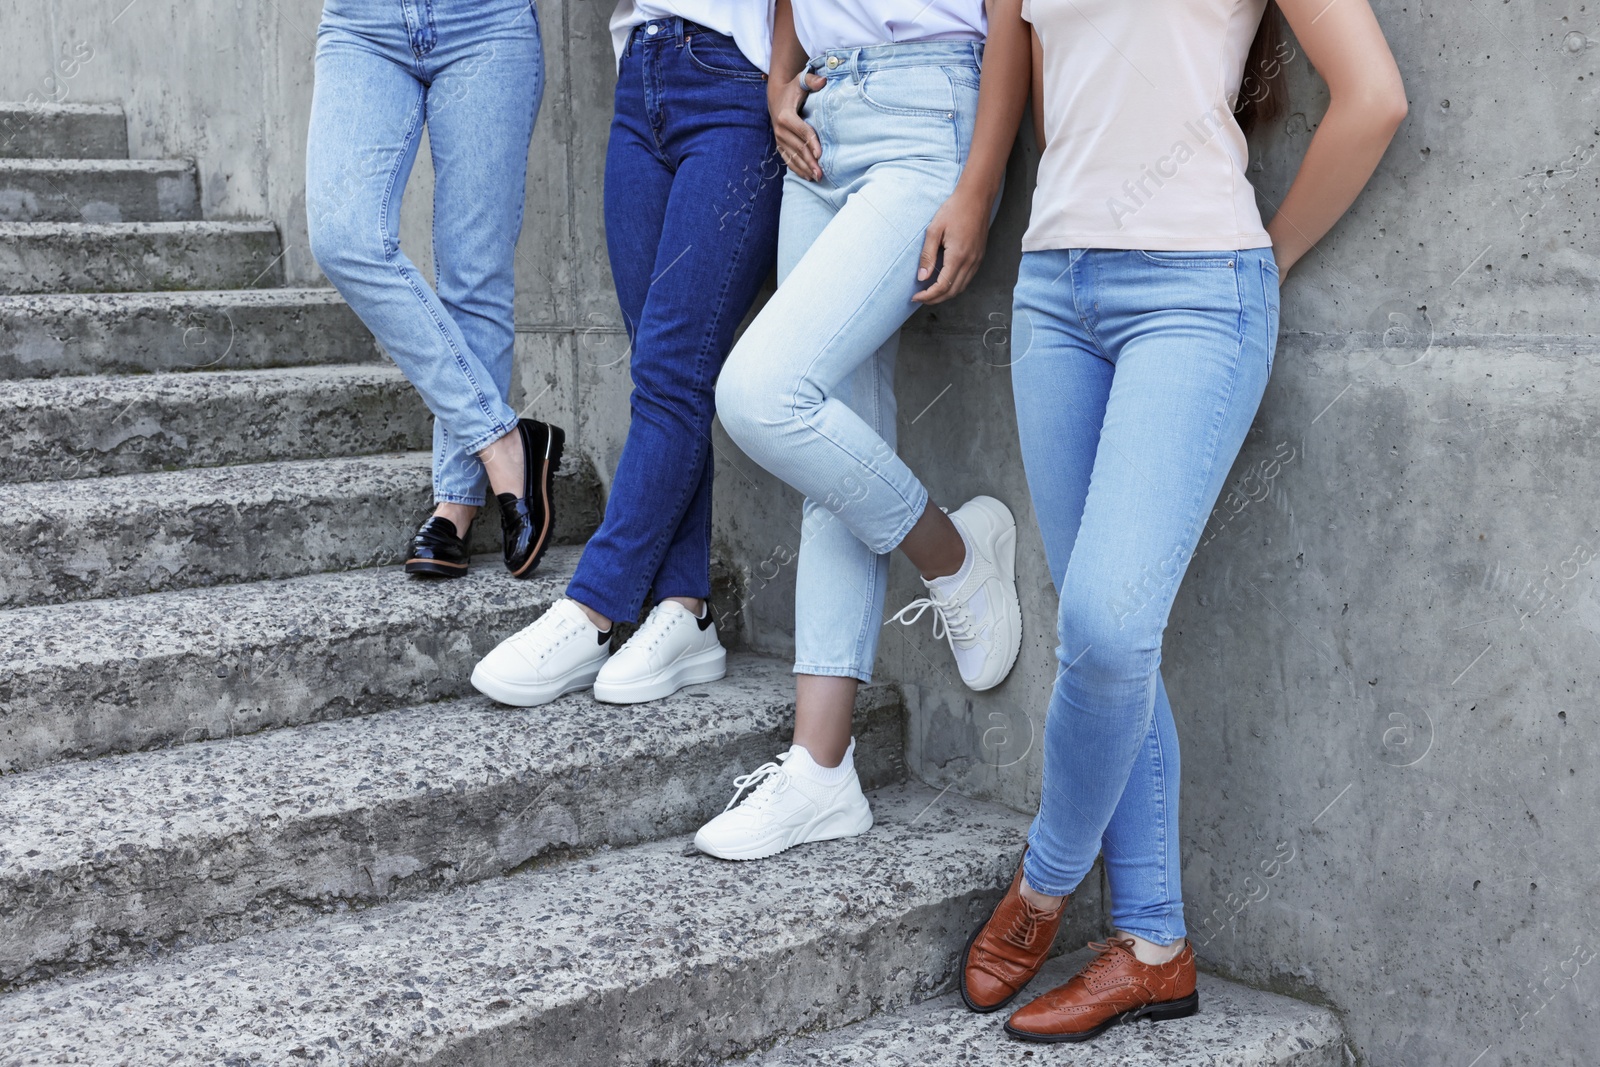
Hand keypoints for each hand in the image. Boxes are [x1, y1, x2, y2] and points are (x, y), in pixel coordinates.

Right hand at [770, 69, 824, 180]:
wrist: (776, 96)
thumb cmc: (793, 89)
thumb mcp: (800, 81)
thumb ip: (812, 80)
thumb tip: (823, 81)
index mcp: (786, 116)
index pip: (802, 131)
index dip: (812, 143)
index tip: (821, 154)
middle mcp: (780, 130)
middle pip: (798, 148)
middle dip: (810, 161)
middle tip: (821, 173)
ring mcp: (779, 139)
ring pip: (793, 156)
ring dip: (805, 168)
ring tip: (817, 178)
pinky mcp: (780, 145)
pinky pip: (788, 159)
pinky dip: (797, 169)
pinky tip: (807, 176)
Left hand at [912, 184, 990, 303]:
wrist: (976, 197)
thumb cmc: (953, 210)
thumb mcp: (934, 230)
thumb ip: (927, 255)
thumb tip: (921, 278)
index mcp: (958, 256)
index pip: (942, 286)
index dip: (928, 295)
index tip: (915, 296)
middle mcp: (970, 262)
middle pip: (952, 292)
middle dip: (935, 299)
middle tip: (920, 298)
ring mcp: (977, 260)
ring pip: (961, 288)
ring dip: (945, 294)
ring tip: (929, 293)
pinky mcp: (979, 257)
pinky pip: (967, 279)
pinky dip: (954, 286)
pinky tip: (944, 282)